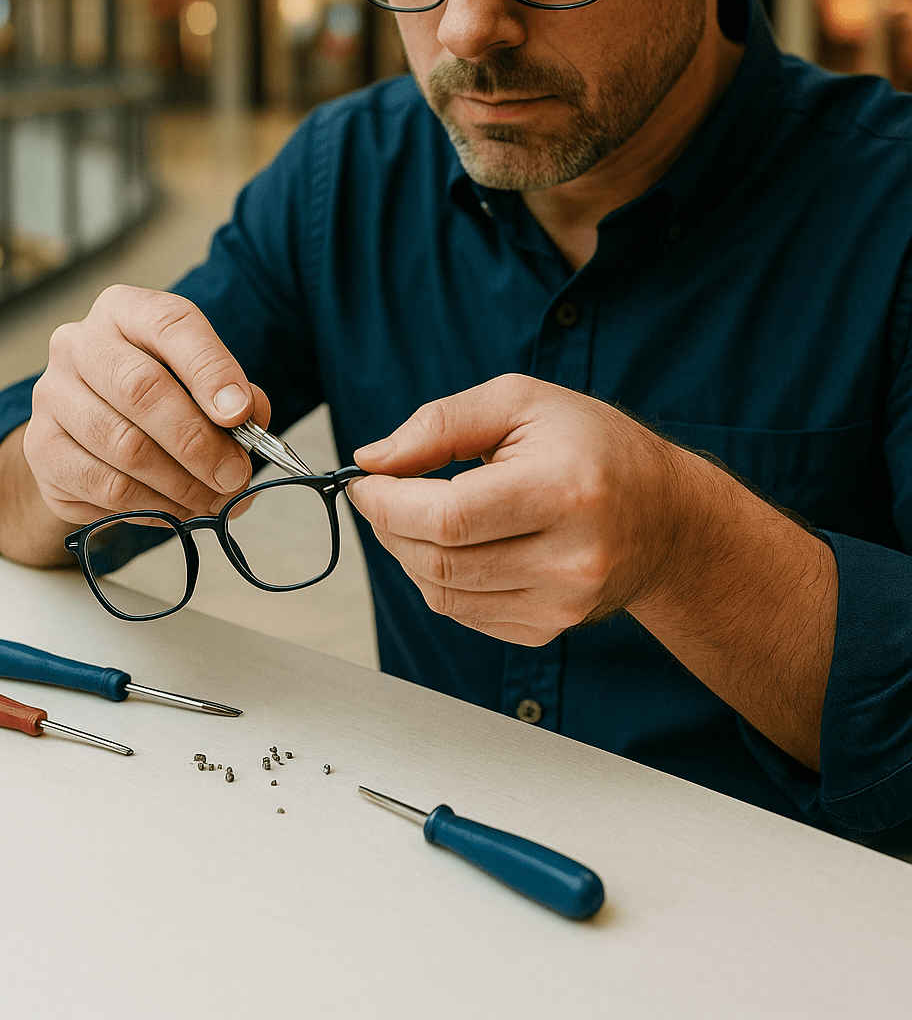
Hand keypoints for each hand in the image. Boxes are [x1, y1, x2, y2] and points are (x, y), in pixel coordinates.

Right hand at [22, 284, 269, 530]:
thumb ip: (233, 394)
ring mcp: (52, 395)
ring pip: (123, 446)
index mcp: (125, 310)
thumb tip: (247, 423)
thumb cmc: (160, 392)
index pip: (170, 325)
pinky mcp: (40, 448)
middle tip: (234, 474)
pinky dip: (149, 506)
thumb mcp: (200, 378)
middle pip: (140, 388)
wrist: (91, 422)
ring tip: (214, 499)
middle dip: (197, 440)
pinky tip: (175, 509)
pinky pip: (102, 486)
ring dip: (180, 482)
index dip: (210, 371)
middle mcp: (78, 344)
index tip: (240, 414)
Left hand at [349, 373, 836, 770]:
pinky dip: (439, 579)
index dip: (388, 502)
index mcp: (565, 490)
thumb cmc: (593, 447)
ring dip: (408, 553)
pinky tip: (455, 544)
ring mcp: (563, 603)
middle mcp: (571, 557)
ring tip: (418, 514)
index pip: (448, 516)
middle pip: (438, 560)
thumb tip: (372, 459)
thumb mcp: (521, 402)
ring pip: (442, 593)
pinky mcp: (550, 629)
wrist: (666, 516)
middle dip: (390, 526)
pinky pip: (463, 612)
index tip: (365, 481)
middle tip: (382, 494)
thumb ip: (441, 423)